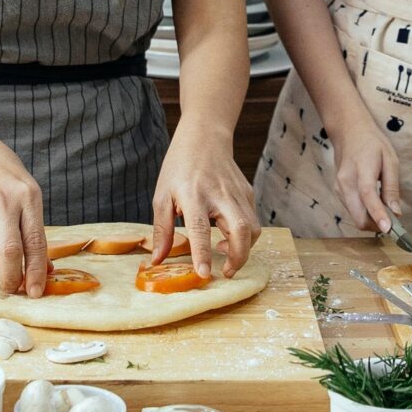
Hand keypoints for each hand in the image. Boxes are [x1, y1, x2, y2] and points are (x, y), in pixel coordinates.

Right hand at [0, 140, 48, 296]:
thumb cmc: (8, 183)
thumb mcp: (29, 198)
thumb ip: (35, 233)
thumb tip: (45, 271)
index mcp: (28, 198)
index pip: (35, 242)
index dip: (36, 271)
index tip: (35, 292)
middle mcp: (4, 201)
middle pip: (9, 252)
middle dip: (12, 278)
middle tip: (12, 288)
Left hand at [151, 127, 260, 278]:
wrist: (205, 137)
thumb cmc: (179, 168)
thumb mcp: (162, 196)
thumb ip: (162, 230)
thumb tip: (158, 261)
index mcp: (193, 195)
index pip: (200, 229)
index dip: (203, 254)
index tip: (204, 274)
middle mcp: (220, 195)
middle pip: (241, 231)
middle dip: (239, 257)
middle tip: (226, 272)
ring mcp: (237, 193)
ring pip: (253, 229)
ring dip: (244, 248)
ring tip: (224, 250)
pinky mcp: (248, 193)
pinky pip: (253, 220)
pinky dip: (245, 235)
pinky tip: (228, 233)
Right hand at [329, 113, 401, 232]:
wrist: (348, 133)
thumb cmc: (372, 144)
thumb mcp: (390, 160)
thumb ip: (392, 187)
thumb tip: (396, 212)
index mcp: (361, 170)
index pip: (368, 196)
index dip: (378, 215)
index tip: (389, 229)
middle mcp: (345, 183)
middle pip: (358, 216)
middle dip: (376, 225)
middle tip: (394, 223)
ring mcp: (339, 189)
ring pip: (355, 217)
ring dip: (371, 220)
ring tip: (385, 210)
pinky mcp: (337, 192)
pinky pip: (352, 210)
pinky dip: (364, 213)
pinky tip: (374, 204)